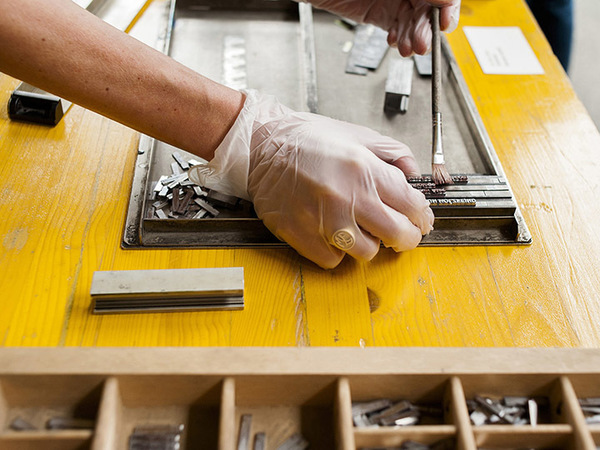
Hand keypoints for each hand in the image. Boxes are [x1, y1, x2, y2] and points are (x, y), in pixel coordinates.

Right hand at [191, 90, 433, 268]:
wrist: (261, 146)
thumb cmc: (307, 139)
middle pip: (397, 236)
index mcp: (365, 170)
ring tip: (360, 230)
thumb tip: (414, 174)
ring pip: (366, 253)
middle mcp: (348, 197)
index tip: (421, 221)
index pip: (412, 206)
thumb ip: (392, 153)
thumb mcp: (357, 135)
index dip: (423, 218)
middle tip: (403, 235)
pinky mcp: (301, 236)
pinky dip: (337, 251)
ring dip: (369, 244)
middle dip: (407, 238)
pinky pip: (333, 260)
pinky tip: (332, 235)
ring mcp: (323, 220)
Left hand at [305, 0, 460, 55]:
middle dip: (427, 27)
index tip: (445, 22)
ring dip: (414, 37)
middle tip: (422, 44)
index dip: (447, 6)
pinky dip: (401, 38)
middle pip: (429, 7)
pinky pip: (397, 27)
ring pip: (414, 20)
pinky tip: (399, 44)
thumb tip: (445, 0)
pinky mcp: (379, 13)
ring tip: (409, 48)